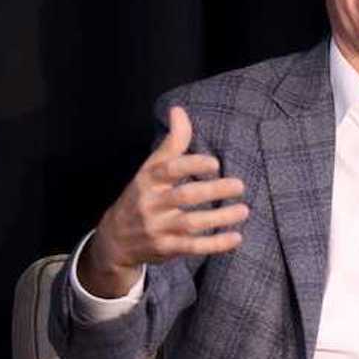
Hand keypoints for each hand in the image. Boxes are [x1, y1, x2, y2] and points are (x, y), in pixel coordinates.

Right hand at [78, 106, 248, 297]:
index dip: (191, 165)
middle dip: (213, 191)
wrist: (115, 239)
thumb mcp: (150, 168)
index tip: (215, 163)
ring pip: (191, 224)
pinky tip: (236, 237)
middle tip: (239, 185)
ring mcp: (157, 228)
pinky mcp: (166, 248)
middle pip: (184, 197)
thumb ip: (171, 142)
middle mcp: (151, 204)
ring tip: (243, 210)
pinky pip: (193, 247)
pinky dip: (216, 244)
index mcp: (147, 180)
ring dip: (220, 218)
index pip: (168, 169)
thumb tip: (179, 110)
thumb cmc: (141, 196)